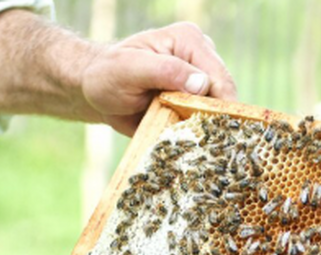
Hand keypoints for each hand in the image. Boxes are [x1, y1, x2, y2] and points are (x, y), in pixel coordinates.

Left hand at [81, 21, 237, 134]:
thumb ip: (165, 71)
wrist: (97, 93)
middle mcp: (200, 58)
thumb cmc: (108, 75)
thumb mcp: (130, 69)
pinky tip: (193, 144)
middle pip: (224, 94)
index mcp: (189, 41)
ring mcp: (198, 80)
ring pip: (218, 110)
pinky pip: (206, 119)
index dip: (220, 104)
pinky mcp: (193, 100)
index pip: (217, 75)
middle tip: (205, 144)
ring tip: (199, 146)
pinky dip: (200, 132)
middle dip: (215, 118)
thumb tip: (202, 84)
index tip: (214, 131)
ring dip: (208, 128)